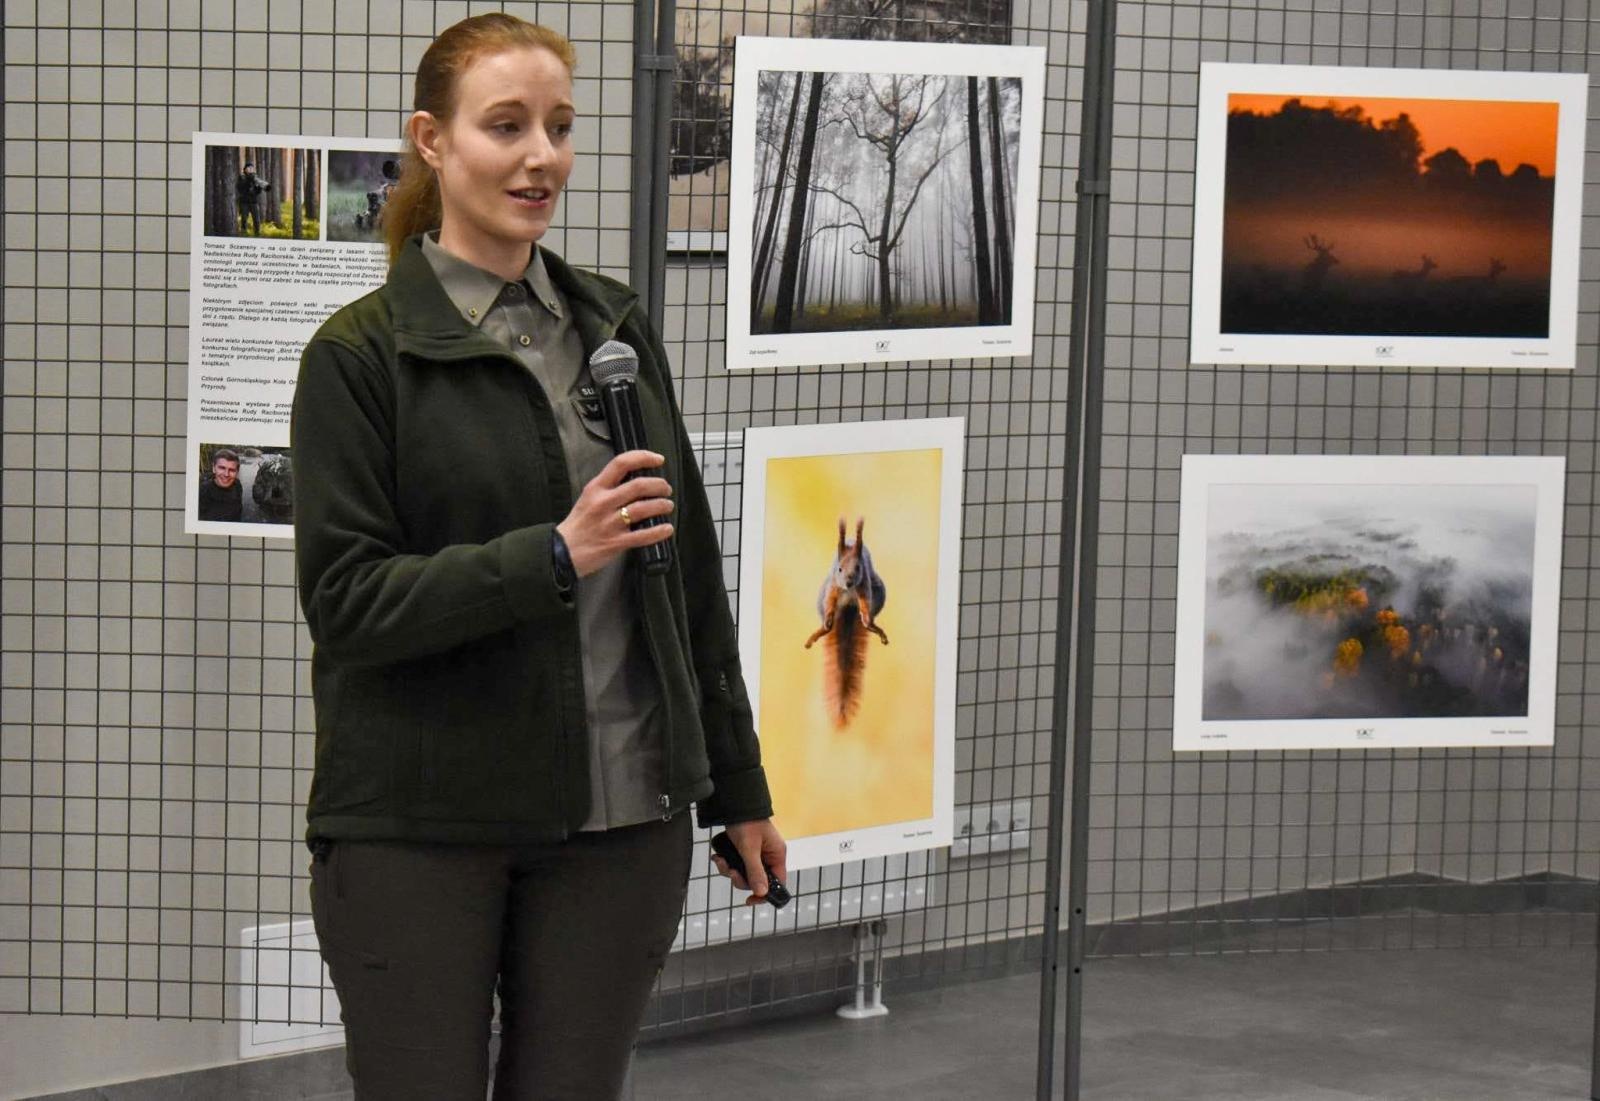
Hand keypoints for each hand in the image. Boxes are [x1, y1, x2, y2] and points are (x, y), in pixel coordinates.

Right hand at [555, 450, 673, 576]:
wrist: (562, 551)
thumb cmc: (578, 525)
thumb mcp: (588, 498)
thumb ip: (609, 488)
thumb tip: (636, 481)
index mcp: (596, 488)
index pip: (621, 463)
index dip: (643, 457)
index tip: (657, 459)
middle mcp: (604, 502)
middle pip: (638, 486)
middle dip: (659, 485)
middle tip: (666, 488)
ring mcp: (610, 523)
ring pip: (643, 508)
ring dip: (661, 505)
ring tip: (667, 506)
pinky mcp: (616, 542)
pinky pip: (643, 535)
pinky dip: (659, 531)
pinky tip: (667, 528)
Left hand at [710, 819, 786, 905]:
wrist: (734, 803)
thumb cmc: (746, 822)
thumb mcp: (749, 849)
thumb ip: (755, 871)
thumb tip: (762, 893)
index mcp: (777, 855)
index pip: (777, 883)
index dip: (764, 894)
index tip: (750, 900)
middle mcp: (768, 856)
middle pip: (757, 880)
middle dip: (740, 878)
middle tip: (730, 871)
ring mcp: (756, 854)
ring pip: (744, 873)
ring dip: (730, 870)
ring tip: (721, 861)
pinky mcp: (744, 851)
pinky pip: (737, 865)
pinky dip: (726, 863)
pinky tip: (718, 856)